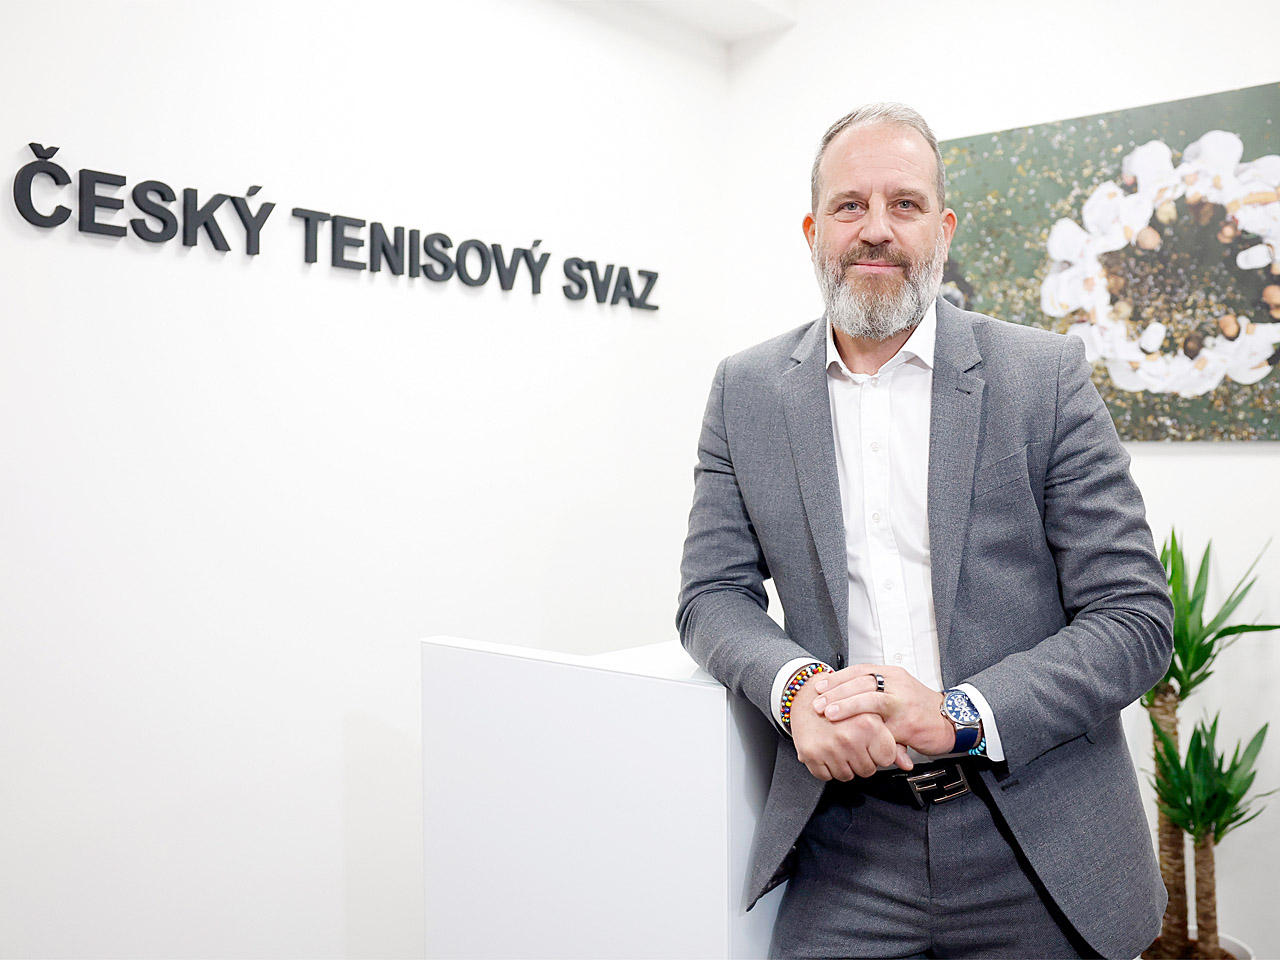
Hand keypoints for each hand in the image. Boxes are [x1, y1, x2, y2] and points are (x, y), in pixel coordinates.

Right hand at [789, 679, 912, 780]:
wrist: (806, 695)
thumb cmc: (841, 703)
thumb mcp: (871, 716)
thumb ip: (892, 742)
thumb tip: (905, 764)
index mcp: (868, 724)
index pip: (885, 759)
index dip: (879, 752)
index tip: (871, 744)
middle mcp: (849, 736)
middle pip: (867, 770)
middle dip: (862, 759)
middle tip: (853, 743)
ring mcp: (829, 747)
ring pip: (847, 775)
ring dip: (845, 764)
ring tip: (840, 745)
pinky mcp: (811, 753)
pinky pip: (826, 776)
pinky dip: (826, 768)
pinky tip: (827, 751)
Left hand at [809, 664, 958, 756]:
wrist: (951, 720)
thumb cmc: (920, 707)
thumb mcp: (897, 692)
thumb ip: (873, 692)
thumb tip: (841, 697)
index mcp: (892, 674)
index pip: (860, 670)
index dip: (837, 678)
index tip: (819, 686)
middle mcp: (897, 684)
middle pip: (861, 682)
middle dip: (836, 693)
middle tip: (818, 703)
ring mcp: (904, 703)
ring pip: (872, 699)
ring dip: (848, 706)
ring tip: (830, 714)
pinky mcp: (908, 724)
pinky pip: (885, 728)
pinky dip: (868, 731)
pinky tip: (853, 734)